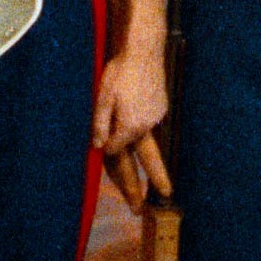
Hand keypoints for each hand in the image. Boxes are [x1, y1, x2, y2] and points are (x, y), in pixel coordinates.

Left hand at [92, 43, 170, 205]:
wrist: (144, 50)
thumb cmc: (119, 71)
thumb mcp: (102, 97)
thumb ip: (100, 124)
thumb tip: (98, 147)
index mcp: (129, 126)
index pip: (115, 154)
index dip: (108, 161)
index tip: (103, 166)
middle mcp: (145, 126)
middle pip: (140, 163)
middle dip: (139, 187)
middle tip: (139, 211)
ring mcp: (155, 118)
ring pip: (150, 149)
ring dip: (154, 171)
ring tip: (162, 191)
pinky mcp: (160, 109)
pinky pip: (150, 130)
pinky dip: (146, 142)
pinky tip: (146, 149)